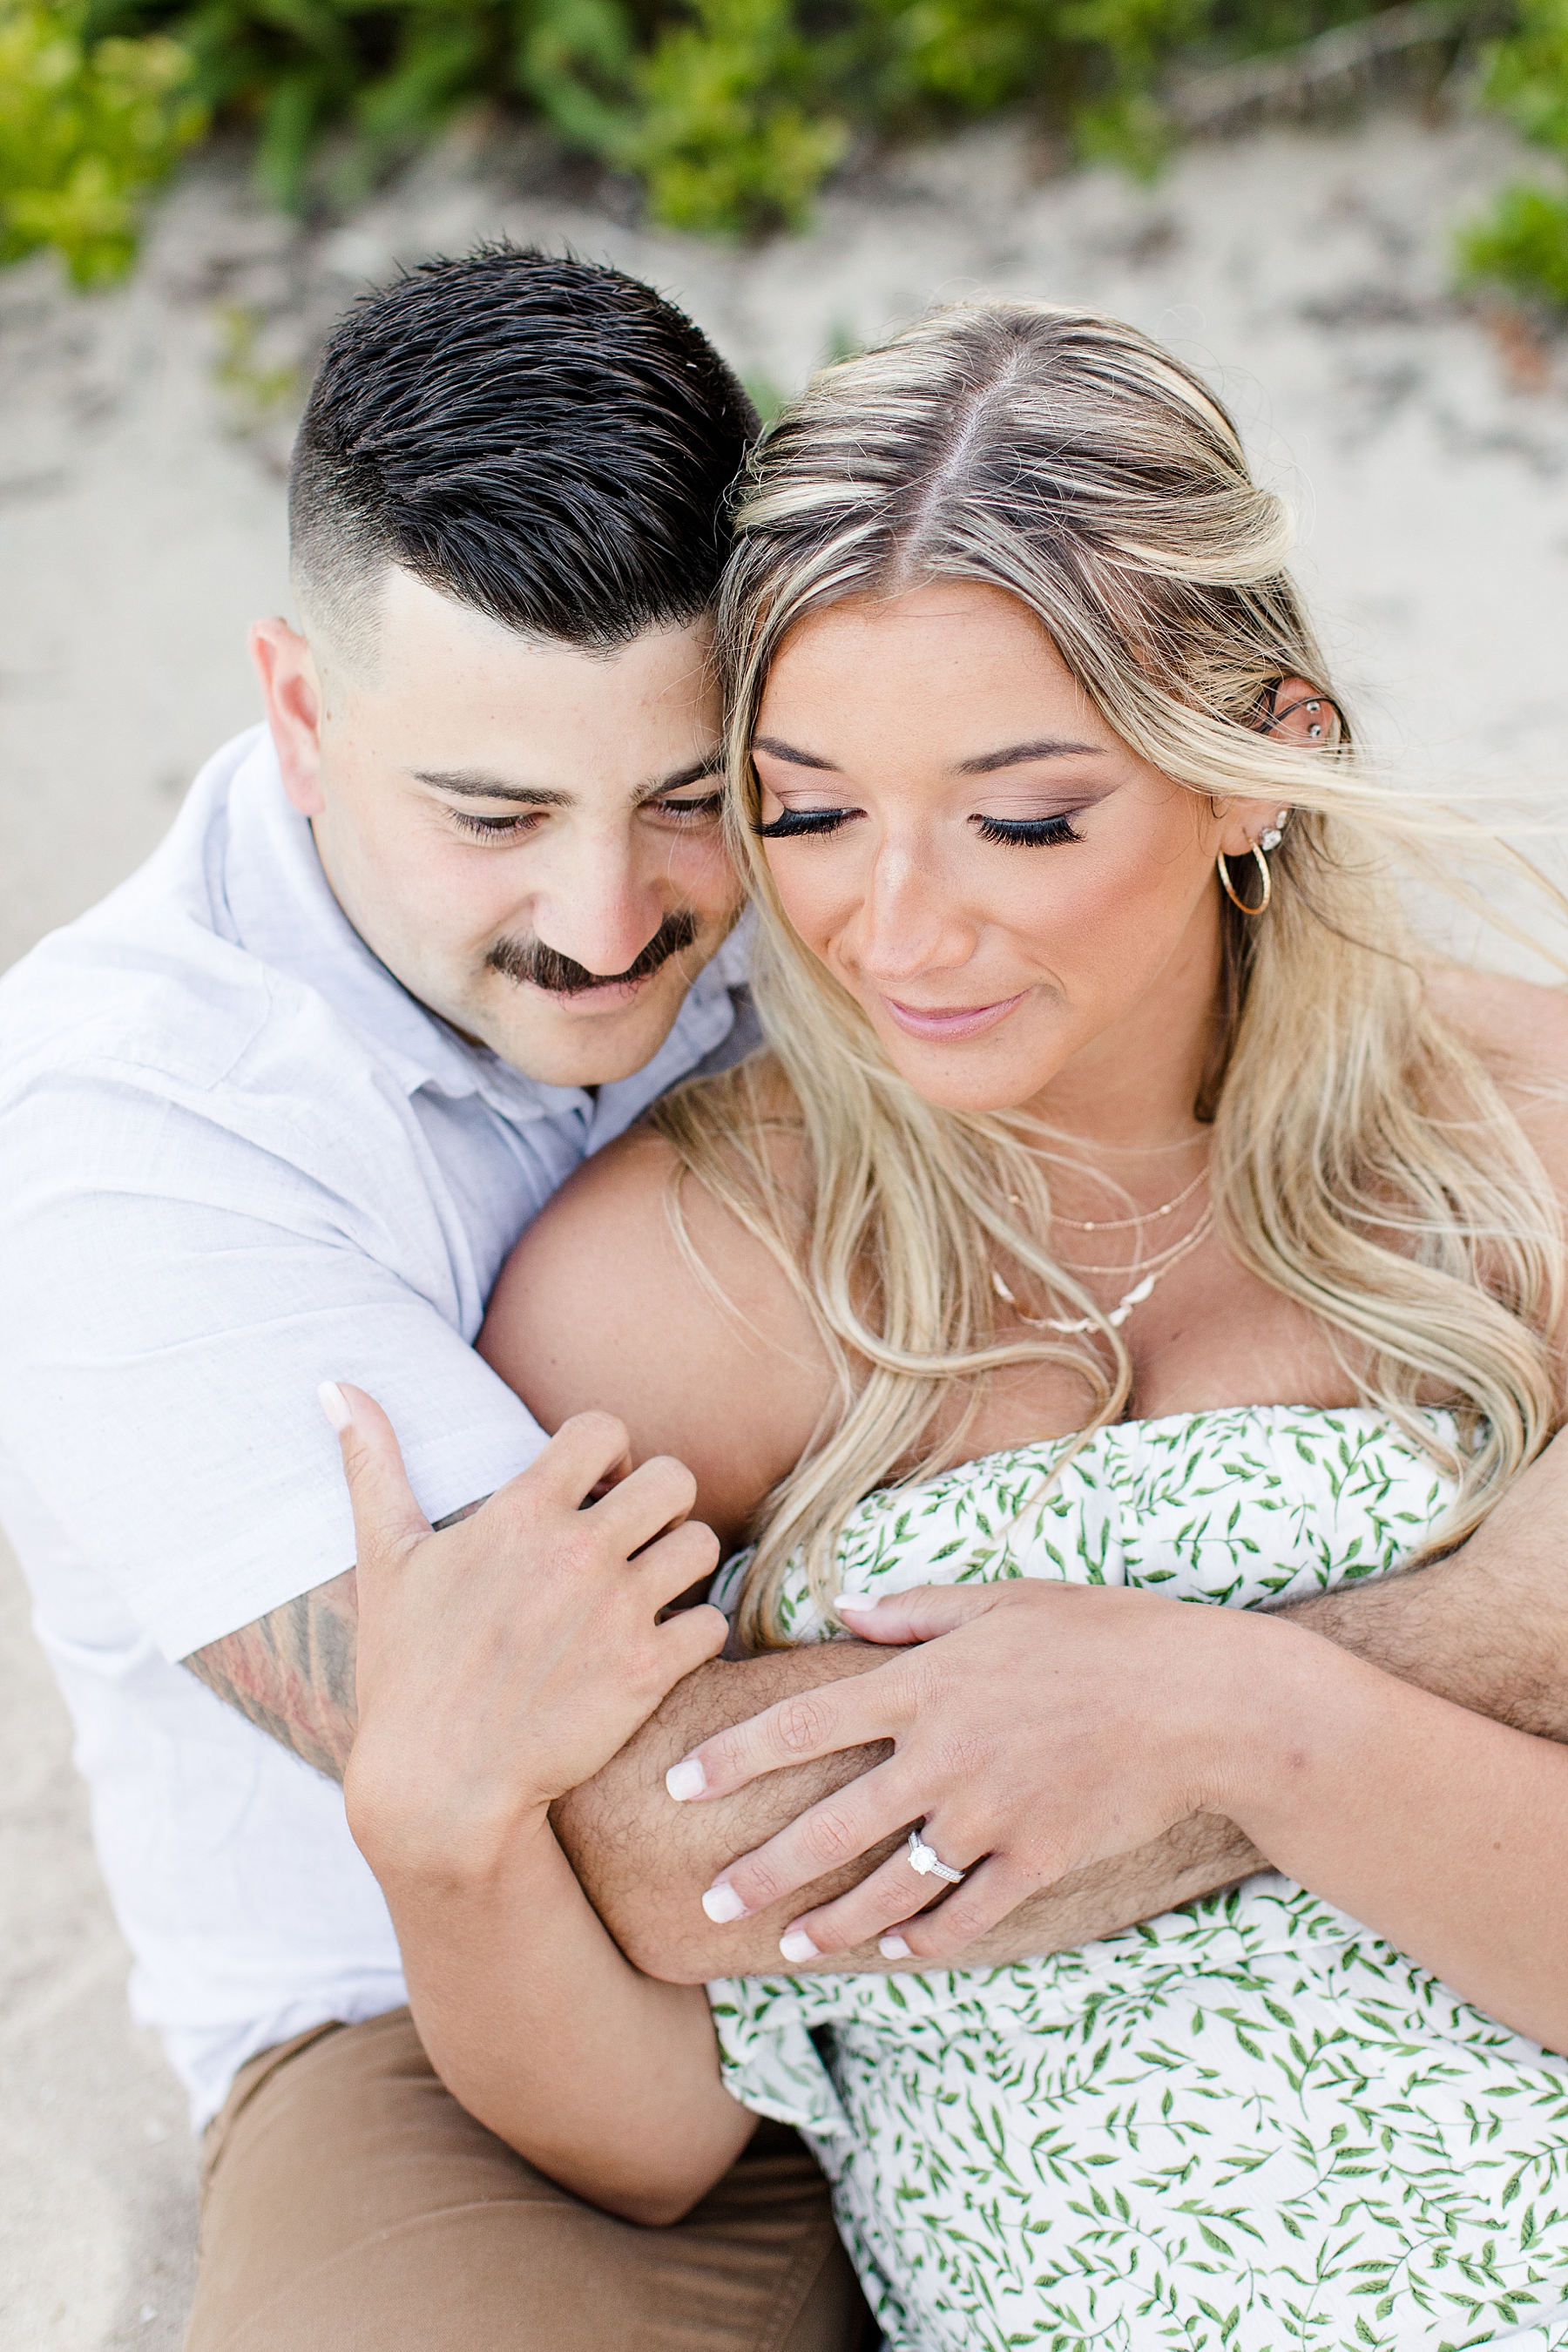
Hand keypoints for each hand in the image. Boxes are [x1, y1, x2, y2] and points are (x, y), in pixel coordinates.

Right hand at [327, 1384, 727, 1892]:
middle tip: (633, 1537)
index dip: (606, 1452)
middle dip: (659, 1500)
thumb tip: (333, 1384)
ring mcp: (617, 1613)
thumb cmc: (405, 1671)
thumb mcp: (385, 1560)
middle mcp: (577, 1552)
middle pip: (674, 1477)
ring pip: (702, 1545)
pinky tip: (659, 1647)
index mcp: (520, 1514)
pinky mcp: (646, 1674)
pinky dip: (694, 1633)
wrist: (438, 1788)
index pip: (604, 1427)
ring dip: (682, 1562)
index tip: (590, 1488)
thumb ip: (373, 1462)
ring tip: (649, 1588)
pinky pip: (712, 1623)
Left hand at [667, 1580, 1316, 1964]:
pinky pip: (966, 1912)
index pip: (801, 1725)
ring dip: (831, 1922)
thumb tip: (845, 1613)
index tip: (676, 1784)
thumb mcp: (1002, 1600)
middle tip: (708, 1900)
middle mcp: (944, 1756)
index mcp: (924, 1684)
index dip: (731, 1758)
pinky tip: (895, 1950)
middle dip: (760, 1869)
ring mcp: (991, 1817)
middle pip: (829, 1826)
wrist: (1200, 1700)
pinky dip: (926, 1936)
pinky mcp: (1039, 1859)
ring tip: (786, 1945)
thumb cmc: (1101, 1632)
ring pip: (890, 1886)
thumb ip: (914, 1612)